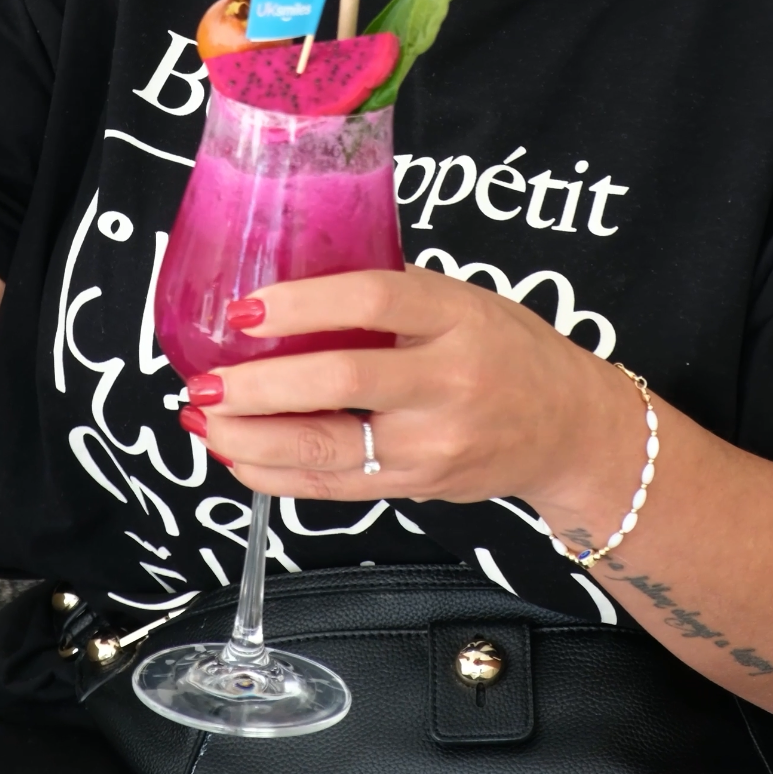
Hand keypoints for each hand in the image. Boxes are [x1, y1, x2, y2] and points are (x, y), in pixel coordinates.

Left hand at [180, 263, 632, 534]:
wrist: (569, 429)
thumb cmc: (507, 350)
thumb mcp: (463, 300)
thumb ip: (390, 297)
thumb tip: (290, 288)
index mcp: (457, 317)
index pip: (372, 301)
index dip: (302, 303)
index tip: (246, 308)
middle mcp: (448, 382)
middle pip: (341, 381)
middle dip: (260, 386)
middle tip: (204, 382)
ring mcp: (432, 443)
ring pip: (328, 446)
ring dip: (252, 438)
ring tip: (203, 421)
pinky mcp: (416, 485)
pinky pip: (333, 485)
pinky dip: (276, 473)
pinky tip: (238, 456)